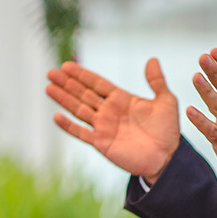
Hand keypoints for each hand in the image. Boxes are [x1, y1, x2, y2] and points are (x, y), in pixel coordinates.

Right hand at [45, 58, 179, 183]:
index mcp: (121, 99)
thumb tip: (152, 59)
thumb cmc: (167, 131)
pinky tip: (56, 116)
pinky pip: (81, 132)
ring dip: (63, 99)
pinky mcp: (101, 142)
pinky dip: (68, 126)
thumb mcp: (166, 102)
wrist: (167, 158)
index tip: (67, 65)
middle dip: (67, 83)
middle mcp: (108, 111)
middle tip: (51, 72)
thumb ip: (157, 81)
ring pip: (78, 109)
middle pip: (83, 94)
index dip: (82, 75)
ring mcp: (103, 127)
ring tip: (49, 87)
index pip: (97, 83)